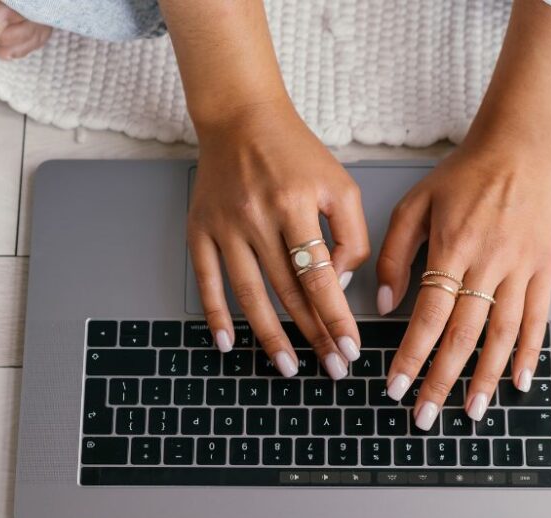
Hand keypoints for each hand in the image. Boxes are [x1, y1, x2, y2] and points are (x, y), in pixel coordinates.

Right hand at [187, 101, 369, 378]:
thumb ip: (351, 233)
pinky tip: (227, 343)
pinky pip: (207, 279)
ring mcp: (224, 225)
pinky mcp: (199, 228)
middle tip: (331, 367)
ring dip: (269, 335)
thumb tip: (340, 283)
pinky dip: (215, 314)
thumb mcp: (339, 184)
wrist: (240, 118)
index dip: (335, 318)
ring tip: (287, 367)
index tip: (349, 349)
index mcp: (295, 204)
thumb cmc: (295, 153)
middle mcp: (257, 217)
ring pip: (249, 294)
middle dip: (312, 334)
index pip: (319, 276)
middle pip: (287, 292)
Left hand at [377, 145, 550, 428]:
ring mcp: (521, 267)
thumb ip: (393, 253)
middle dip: (441, 380)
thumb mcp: (413, 204)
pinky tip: (519, 382)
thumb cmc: (462, 176)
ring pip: (502, 334)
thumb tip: (382, 304)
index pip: (428, 314)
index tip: (395, 386)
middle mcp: (488, 262)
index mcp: (452, 246)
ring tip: (471, 411)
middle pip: (463, 334)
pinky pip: (538, 318)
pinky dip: (529, 353)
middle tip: (425, 416)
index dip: (411, 355)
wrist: (519, 150)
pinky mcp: (544, 268)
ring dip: (485, 377)